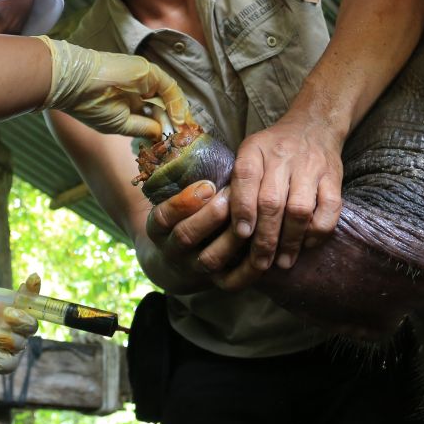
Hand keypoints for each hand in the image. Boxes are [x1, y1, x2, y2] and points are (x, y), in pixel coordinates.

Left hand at [0, 258, 37, 386]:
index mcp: (7, 307)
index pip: (28, 299)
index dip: (34, 290)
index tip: (33, 279)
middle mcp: (11, 327)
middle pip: (32, 323)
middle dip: (24, 318)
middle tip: (8, 313)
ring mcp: (8, 346)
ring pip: (20, 343)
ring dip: (4, 336)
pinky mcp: (0, 364)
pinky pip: (10, 364)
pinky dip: (2, 358)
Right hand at [35, 36, 189, 139]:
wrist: (75, 84)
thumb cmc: (90, 105)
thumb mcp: (120, 125)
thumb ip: (143, 128)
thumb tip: (162, 134)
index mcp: (130, 101)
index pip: (155, 113)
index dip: (168, 126)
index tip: (178, 141)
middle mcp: (140, 89)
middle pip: (166, 105)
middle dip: (178, 122)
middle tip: (188, 139)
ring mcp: (145, 78)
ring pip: (170, 97)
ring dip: (180, 116)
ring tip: (186, 134)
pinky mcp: (148, 71)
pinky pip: (169, 88)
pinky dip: (177, 104)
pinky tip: (179, 121)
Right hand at [145, 181, 262, 291]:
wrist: (179, 259)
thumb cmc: (186, 214)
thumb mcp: (176, 197)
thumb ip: (189, 179)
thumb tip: (202, 142)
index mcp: (159, 228)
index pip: (164, 216)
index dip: (185, 202)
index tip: (207, 184)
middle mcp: (173, 250)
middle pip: (186, 237)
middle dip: (209, 217)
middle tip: (231, 199)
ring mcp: (194, 268)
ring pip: (210, 259)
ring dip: (231, 240)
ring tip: (252, 222)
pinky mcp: (215, 281)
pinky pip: (230, 282)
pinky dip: (248, 271)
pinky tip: (264, 254)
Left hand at [230, 112, 344, 271]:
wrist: (314, 124)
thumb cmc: (273, 150)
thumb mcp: (249, 154)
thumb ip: (238, 184)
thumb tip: (229, 229)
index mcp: (255, 150)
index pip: (246, 177)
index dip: (243, 208)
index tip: (242, 234)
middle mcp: (282, 156)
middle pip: (272, 202)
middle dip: (265, 237)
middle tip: (260, 262)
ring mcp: (311, 167)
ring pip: (300, 209)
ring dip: (291, 240)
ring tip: (282, 261)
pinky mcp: (334, 177)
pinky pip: (330, 208)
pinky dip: (318, 231)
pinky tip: (307, 244)